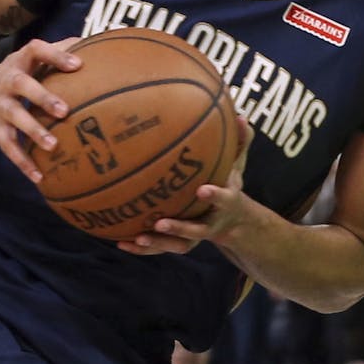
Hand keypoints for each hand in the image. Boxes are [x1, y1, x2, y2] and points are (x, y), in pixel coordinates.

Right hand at [0, 38, 80, 181]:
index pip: (36, 51)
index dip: (56, 55)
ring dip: (33, 132)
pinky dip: (23, 162)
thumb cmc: (11, 76)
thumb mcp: (26, 61)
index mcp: (19, 63)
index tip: (78, 64)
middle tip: (65, 110)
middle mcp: (6, 82)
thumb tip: (91, 43)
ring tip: (53, 145)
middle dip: (42, 97)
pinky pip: (8, 147)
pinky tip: (39, 176)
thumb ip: (56, 52)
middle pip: (22, 85)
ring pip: (15, 118)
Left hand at [118, 117, 255, 255]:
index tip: (201, 189)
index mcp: (227, 202)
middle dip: (179, 228)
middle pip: (197, 230)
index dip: (214, 196)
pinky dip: (143, 248)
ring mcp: (196, 235)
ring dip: (158, 243)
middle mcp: (212, 222)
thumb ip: (241, 142)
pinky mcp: (182, 242)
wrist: (233, 220)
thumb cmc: (229, 183)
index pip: (224, 199)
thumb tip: (240, 115)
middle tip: (159, 223)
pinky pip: (162, 248)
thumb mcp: (239, 164)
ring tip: (137, 238)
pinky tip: (123, 243)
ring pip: (177, 244)